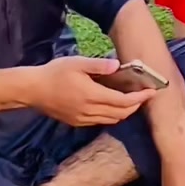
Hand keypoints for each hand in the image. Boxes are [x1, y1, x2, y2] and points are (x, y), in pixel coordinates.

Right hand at [31, 57, 155, 127]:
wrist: (32, 90)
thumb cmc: (54, 73)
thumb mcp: (77, 63)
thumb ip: (99, 65)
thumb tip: (118, 65)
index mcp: (92, 96)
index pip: (123, 102)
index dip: (140, 98)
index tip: (152, 91)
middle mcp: (90, 111)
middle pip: (121, 114)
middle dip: (135, 106)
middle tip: (143, 95)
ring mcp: (83, 119)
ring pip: (112, 120)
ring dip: (125, 112)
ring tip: (131, 100)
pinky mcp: (77, 122)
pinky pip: (101, 122)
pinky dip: (112, 116)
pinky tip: (112, 105)